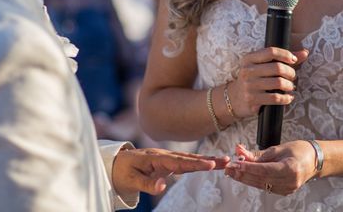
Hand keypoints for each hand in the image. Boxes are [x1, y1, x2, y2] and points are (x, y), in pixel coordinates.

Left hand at [112, 148, 229, 195]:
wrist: (115, 163)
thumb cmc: (122, 171)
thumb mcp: (131, 180)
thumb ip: (147, 183)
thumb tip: (163, 186)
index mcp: (156, 158)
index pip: (179, 162)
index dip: (195, 164)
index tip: (211, 165)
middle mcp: (165, 156)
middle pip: (189, 158)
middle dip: (208, 159)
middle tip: (226, 160)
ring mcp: (167, 158)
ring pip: (190, 159)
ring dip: (207, 159)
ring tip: (224, 161)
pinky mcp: (169, 162)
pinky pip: (186, 162)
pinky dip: (199, 162)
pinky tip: (211, 163)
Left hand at [224, 142, 315, 195]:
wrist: (315, 160)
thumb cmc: (300, 150)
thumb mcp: (279, 147)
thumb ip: (260, 153)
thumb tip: (240, 152)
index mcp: (290, 169)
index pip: (264, 170)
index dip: (248, 167)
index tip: (234, 163)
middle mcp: (289, 182)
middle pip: (260, 179)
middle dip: (242, 174)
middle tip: (228, 168)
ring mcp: (287, 189)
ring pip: (261, 185)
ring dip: (245, 178)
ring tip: (232, 172)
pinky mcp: (284, 191)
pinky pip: (265, 187)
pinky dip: (254, 181)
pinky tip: (244, 175)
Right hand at [229, 48, 308, 116]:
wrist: (234, 98)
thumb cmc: (253, 79)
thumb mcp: (262, 66)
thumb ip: (283, 59)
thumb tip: (305, 53)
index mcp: (249, 59)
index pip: (271, 51)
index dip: (286, 54)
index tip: (294, 60)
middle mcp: (247, 71)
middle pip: (277, 68)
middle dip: (290, 73)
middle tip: (293, 77)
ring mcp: (249, 86)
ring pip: (278, 83)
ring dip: (289, 86)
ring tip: (290, 87)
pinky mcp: (252, 100)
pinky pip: (276, 98)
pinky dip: (286, 98)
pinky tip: (288, 98)